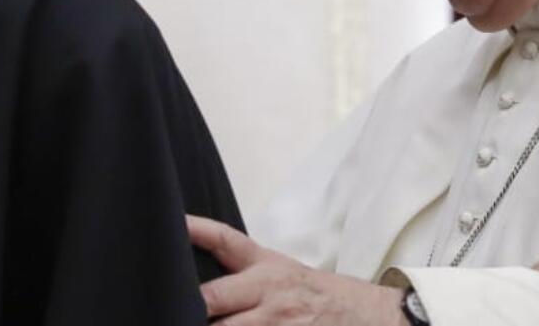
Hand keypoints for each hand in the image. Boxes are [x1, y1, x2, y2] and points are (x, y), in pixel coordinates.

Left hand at [188, 215, 405, 324]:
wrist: (367, 317)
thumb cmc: (317, 295)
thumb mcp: (283, 272)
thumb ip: (244, 273)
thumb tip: (199, 281)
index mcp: (266, 266)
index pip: (224, 240)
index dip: (195, 230)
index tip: (172, 223)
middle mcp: (268, 292)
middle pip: (213, 298)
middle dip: (191, 306)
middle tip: (170, 307)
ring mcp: (277, 324)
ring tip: (184, 323)